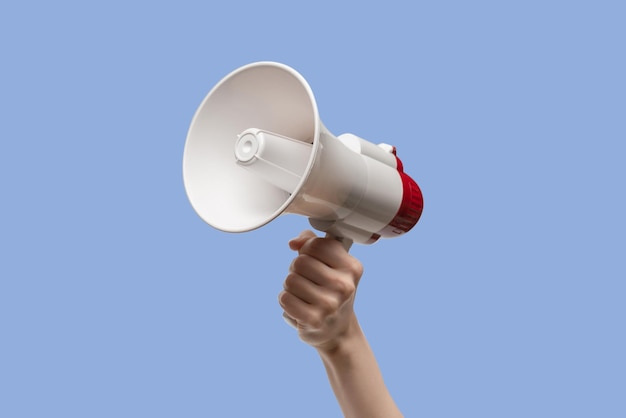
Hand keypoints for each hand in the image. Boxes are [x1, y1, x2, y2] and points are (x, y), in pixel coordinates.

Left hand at [278, 230, 363, 350]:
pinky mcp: (314, 319)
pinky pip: (284, 298)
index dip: (307, 250)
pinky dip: (286, 301)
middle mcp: (344, 285)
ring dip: (290, 287)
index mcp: (352, 268)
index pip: (315, 245)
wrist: (338, 330)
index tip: (314, 262)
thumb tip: (294, 243)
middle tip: (307, 282)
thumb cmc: (332, 291)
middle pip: (300, 261)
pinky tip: (298, 307)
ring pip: (290, 280)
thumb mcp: (331, 264)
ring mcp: (330, 304)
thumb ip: (312, 243)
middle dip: (297, 270)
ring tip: (304, 296)